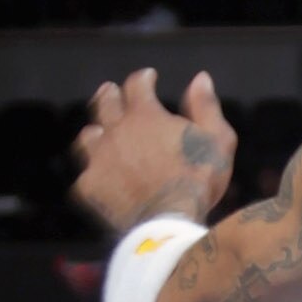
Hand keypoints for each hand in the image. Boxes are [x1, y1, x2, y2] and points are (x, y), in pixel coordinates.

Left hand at [71, 67, 236, 235]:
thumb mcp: (216, 140)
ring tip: (98, 134)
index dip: (143, 78)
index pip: (137, 84)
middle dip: (110, 94)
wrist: (169, 224)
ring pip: (88, 137)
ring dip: (95, 133)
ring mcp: (98, 160)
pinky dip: (93, 176)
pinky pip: (84, 178)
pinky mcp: (89, 188)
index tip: (148, 77)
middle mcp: (115, 131)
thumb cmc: (198, 181)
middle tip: (111, 92)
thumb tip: (201, 78)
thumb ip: (205, 107)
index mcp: (144, 115)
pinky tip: (98, 180)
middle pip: (105, 103)